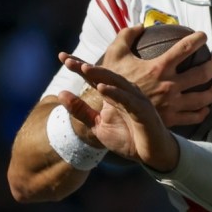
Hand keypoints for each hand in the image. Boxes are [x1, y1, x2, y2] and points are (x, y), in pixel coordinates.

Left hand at [58, 56, 179, 172]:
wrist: (152, 155)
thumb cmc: (128, 139)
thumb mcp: (98, 126)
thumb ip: (81, 111)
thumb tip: (60, 93)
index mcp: (113, 95)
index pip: (94, 78)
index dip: (79, 67)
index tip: (61, 56)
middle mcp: (125, 93)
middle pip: (104, 75)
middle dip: (86, 67)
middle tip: (68, 59)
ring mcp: (135, 100)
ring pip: (117, 83)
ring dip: (101, 75)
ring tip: (85, 67)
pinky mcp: (143, 111)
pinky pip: (128, 100)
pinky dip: (115, 93)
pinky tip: (102, 88)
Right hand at [95, 27, 211, 129]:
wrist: (110, 112)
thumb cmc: (113, 81)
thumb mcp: (115, 54)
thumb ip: (126, 35)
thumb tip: (141, 25)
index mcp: (159, 67)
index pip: (185, 48)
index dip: (198, 39)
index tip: (203, 36)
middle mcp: (169, 85)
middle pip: (203, 73)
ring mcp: (172, 104)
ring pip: (203, 98)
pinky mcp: (171, 119)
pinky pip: (193, 116)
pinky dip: (203, 112)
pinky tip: (205, 108)